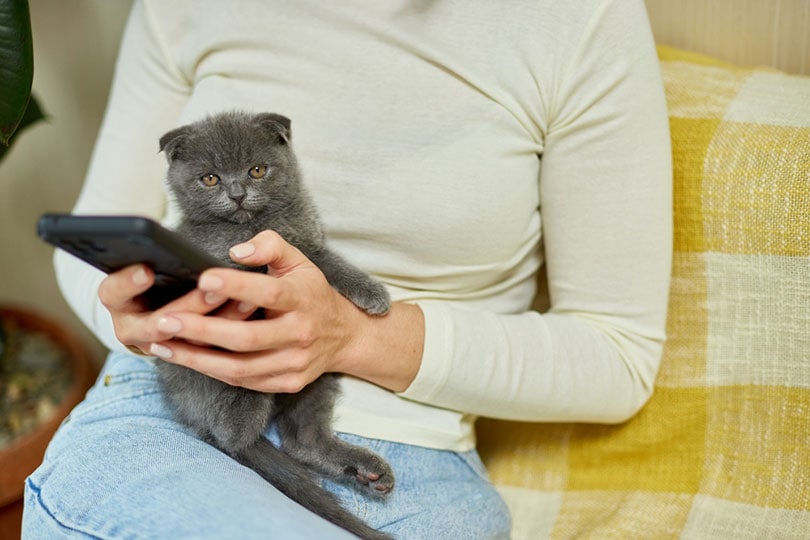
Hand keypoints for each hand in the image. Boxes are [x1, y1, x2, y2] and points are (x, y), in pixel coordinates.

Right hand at [98, 264, 247, 355]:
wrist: (174, 296)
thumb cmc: (169, 266)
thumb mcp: (162, 249)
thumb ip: (180, 241)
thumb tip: (230, 252)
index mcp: (118, 296)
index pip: (112, 292)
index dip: (127, 283)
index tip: (147, 270)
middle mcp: (132, 325)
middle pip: (155, 326)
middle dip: (187, 306)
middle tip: (211, 289)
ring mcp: (156, 345)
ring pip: (185, 342)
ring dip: (214, 322)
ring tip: (243, 300)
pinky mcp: (183, 356)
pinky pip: (204, 354)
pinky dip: (227, 333)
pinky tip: (250, 310)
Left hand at [146, 230, 375, 392]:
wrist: (344, 335)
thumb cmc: (311, 292)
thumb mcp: (299, 260)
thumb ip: (270, 246)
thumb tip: (236, 252)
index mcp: (303, 298)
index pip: (269, 293)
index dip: (236, 287)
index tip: (203, 279)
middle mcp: (301, 333)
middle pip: (248, 338)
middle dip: (202, 331)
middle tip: (164, 321)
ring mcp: (295, 362)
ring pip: (241, 368)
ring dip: (198, 359)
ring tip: (162, 345)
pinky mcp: (288, 382)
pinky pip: (245, 381)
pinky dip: (213, 372)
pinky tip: (186, 359)